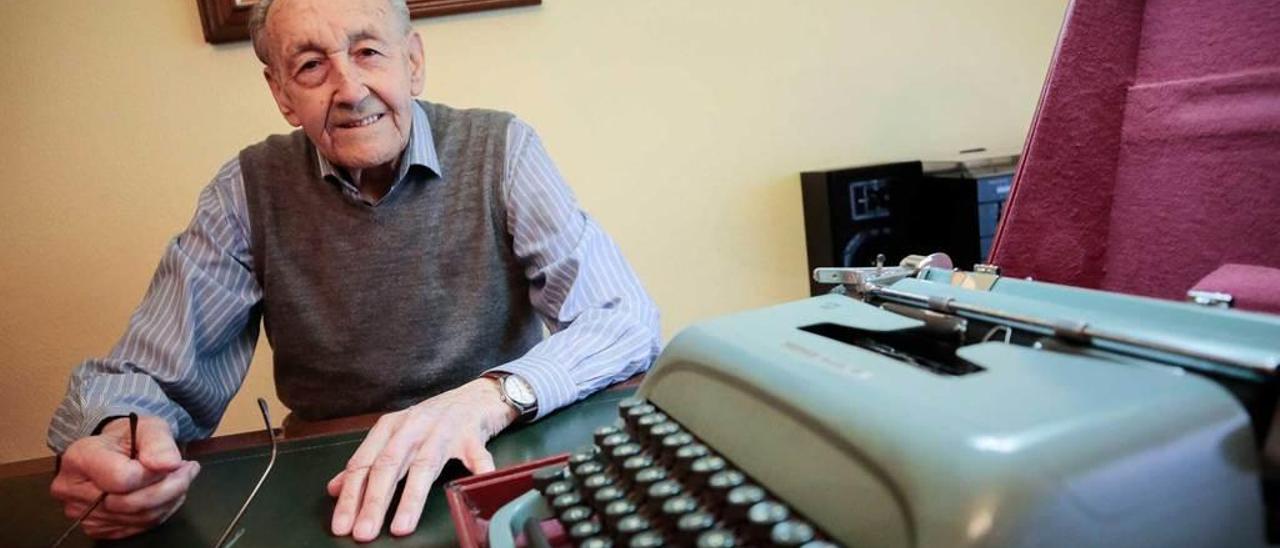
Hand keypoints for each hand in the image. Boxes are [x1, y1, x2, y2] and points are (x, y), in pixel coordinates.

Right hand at [49, 415, 199, 538]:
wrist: (116, 450)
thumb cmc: (130, 436)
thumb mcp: (149, 428)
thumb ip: (159, 444)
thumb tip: (170, 464)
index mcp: (80, 458)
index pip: (123, 478)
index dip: (154, 472)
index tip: (173, 461)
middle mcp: (72, 489)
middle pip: (131, 503)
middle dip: (170, 487)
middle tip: (187, 470)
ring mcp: (82, 513)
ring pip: (139, 518)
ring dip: (169, 500)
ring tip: (179, 479)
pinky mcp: (97, 527)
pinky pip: (138, 527)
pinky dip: (160, 512)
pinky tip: (166, 494)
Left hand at [327, 377, 516, 540]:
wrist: (477, 395)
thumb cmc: (434, 419)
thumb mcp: (396, 435)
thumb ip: (368, 461)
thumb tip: (335, 488)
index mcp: (391, 428)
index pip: (364, 464)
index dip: (351, 496)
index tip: (342, 525)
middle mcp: (413, 426)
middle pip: (389, 465)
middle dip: (374, 501)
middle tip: (363, 531)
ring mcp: (443, 430)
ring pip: (424, 465)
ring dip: (412, 497)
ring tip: (401, 526)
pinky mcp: (472, 434)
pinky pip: (475, 455)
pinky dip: (476, 469)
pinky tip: (471, 490)